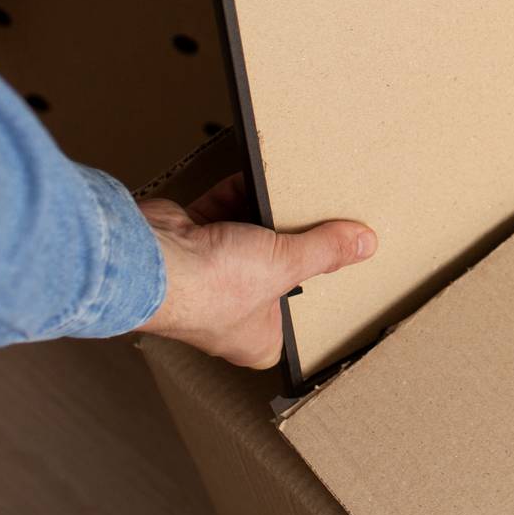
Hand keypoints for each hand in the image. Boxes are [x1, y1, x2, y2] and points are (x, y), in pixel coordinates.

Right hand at [136, 172, 375, 369]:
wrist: (148, 260)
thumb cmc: (210, 288)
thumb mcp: (286, 266)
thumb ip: (325, 253)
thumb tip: (365, 245)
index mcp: (255, 338)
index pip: (295, 317)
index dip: (313, 291)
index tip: (334, 261)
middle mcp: (229, 312)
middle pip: (273, 271)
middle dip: (290, 242)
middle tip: (320, 216)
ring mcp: (206, 275)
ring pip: (247, 238)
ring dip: (263, 213)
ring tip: (292, 191)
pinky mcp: (188, 240)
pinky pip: (221, 211)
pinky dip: (235, 194)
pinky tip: (255, 176)